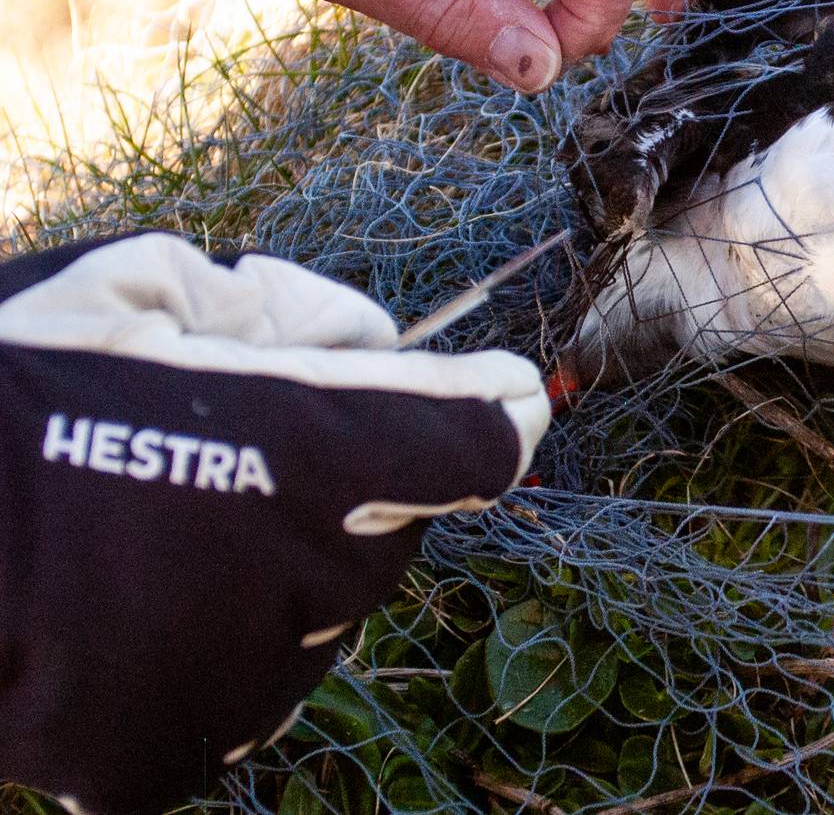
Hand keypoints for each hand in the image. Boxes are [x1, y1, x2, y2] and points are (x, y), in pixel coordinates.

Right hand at [0, 233, 549, 813]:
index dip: (489, 412)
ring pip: (317, 616)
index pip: (474, 442)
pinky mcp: (171, 754)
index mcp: (308, 455)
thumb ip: (284, 305)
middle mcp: (302, 580)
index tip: (504, 396)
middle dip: (349, 489)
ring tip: (148, 532)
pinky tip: (120, 607)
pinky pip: (235, 688)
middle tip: (238, 454)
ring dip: (274, 573)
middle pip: (389, 531)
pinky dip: (204, 648)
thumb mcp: (132, 288)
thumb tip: (377, 336)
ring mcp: (241, 681)